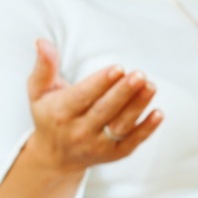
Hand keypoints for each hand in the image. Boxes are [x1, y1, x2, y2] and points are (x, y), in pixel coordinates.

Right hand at [25, 40, 160, 172]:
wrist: (55, 156)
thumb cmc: (50, 115)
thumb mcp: (39, 92)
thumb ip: (44, 67)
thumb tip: (42, 41)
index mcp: (60, 113)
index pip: (82, 96)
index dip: (100, 82)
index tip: (118, 68)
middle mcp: (78, 131)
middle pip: (104, 110)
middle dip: (123, 92)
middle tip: (140, 74)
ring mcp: (97, 145)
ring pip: (120, 126)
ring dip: (137, 106)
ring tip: (151, 86)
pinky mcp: (114, 154)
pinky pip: (132, 142)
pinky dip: (146, 129)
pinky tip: (159, 113)